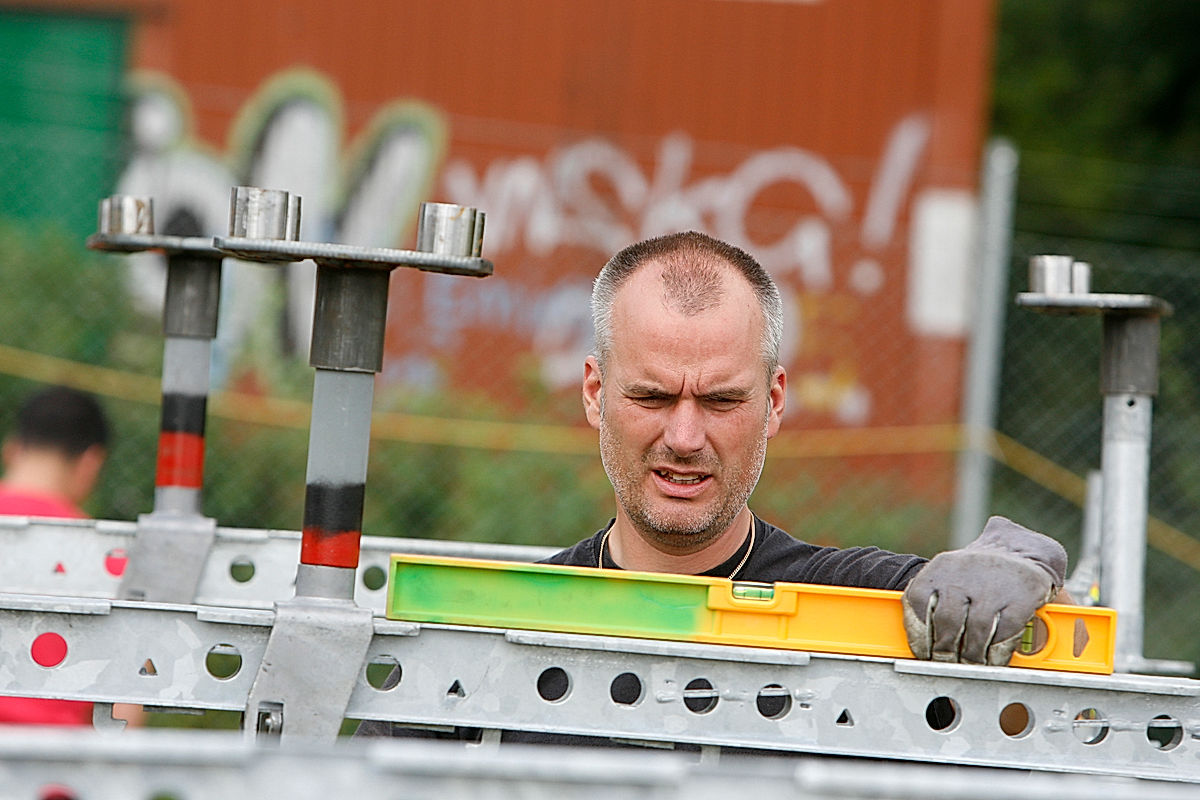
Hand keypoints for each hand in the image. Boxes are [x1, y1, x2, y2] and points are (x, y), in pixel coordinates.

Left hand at [902, 516, 1066, 664]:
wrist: (1021, 551)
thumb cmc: (978, 572)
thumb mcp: (949, 575)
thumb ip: (933, 601)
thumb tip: (921, 640)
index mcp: (940, 568)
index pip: (918, 603)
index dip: (919, 634)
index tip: (923, 652)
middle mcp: (964, 574)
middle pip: (947, 620)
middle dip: (945, 649)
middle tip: (946, 663)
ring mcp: (994, 586)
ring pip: (976, 631)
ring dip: (971, 655)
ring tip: (970, 664)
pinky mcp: (1021, 597)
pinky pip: (1005, 632)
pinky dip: (997, 651)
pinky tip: (992, 657)